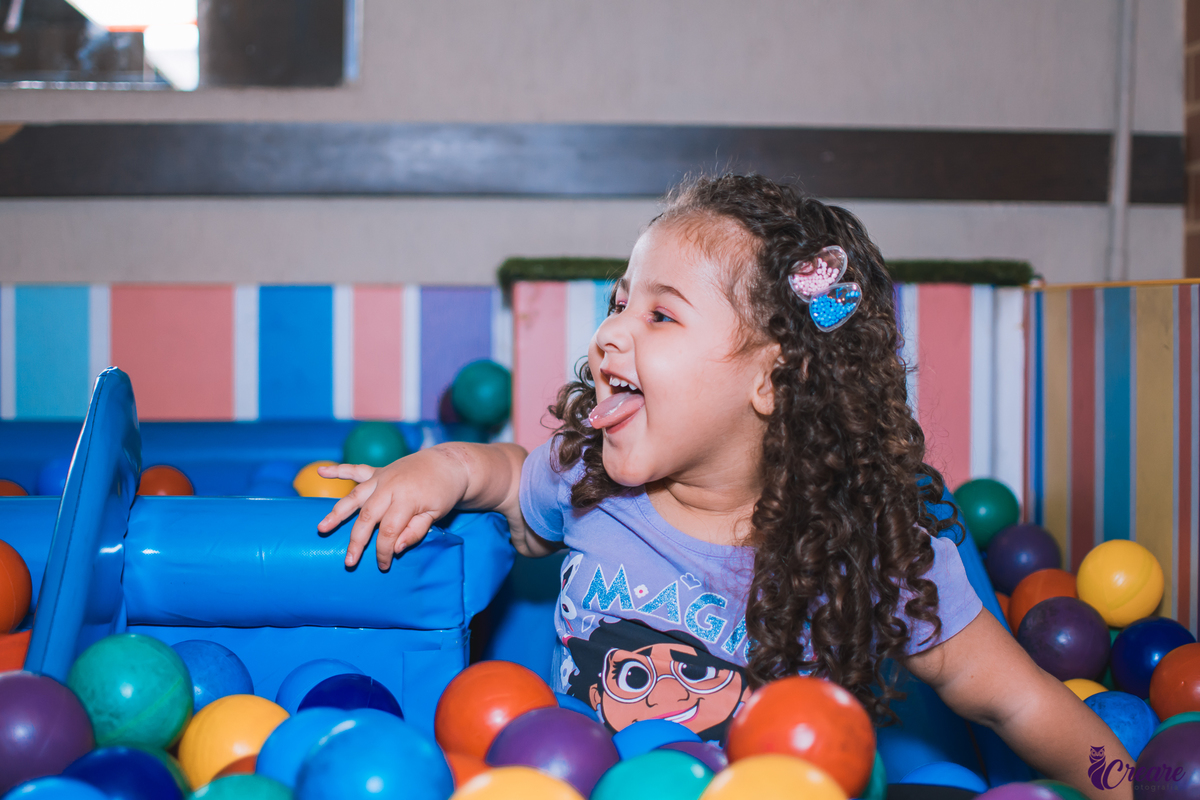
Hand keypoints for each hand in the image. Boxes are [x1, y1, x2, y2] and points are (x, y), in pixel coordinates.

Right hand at [315, 448, 468, 569]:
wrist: (448, 464)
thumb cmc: (442, 493)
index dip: (384, 551)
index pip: (389, 530)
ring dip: (337, 512)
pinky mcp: (378, 471)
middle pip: (367, 517)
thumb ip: (415, 531)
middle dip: (357, 541)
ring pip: (355, 496)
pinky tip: (320, 472)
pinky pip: (355, 470)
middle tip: (349, 561)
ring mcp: (382, 477)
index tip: (383, 565)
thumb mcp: (436, 514)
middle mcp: (390, 487)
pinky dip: (338, 470)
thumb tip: (397, 548)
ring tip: (322, 528)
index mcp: (406, 499)